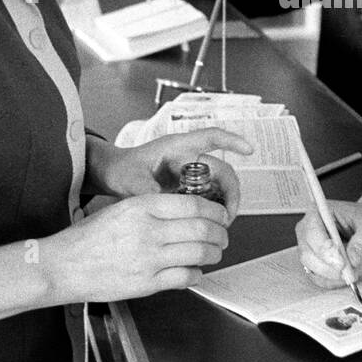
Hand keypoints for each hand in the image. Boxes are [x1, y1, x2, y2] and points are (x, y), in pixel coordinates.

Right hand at [42, 194, 229, 301]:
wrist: (61, 266)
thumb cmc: (87, 238)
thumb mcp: (120, 208)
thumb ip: (152, 208)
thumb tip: (188, 212)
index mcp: (141, 207)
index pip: (193, 204)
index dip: (215, 210)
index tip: (221, 215)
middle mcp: (148, 230)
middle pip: (202, 228)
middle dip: (221, 233)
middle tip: (223, 236)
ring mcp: (148, 259)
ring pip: (199, 253)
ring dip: (214, 253)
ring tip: (214, 253)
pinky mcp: (146, 284)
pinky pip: (185, 277)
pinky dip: (197, 274)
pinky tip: (195, 271)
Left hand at [86, 129, 252, 222]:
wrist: (112, 175)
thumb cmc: (121, 169)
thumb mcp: (130, 180)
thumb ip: (145, 191)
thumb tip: (162, 205)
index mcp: (176, 148)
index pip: (210, 138)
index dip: (232, 141)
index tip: (249, 149)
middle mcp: (188, 158)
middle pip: (222, 170)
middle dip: (231, 192)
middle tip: (228, 216)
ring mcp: (189, 173)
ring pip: (219, 185)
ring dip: (224, 203)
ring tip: (220, 223)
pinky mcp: (188, 187)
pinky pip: (209, 196)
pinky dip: (214, 208)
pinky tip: (210, 223)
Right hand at [295, 200, 361, 288]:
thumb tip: (353, 260)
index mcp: (316, 214)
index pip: (312, 235)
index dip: (325, 251)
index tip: (342, 264)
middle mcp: (307, 233)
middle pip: (308, 257)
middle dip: (332, 269)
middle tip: (355, 272)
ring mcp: (309, 251)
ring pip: (315, 272)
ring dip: (340, 277)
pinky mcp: (315, 266)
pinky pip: (323, 280)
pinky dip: (341, 282)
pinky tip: (358, 271)